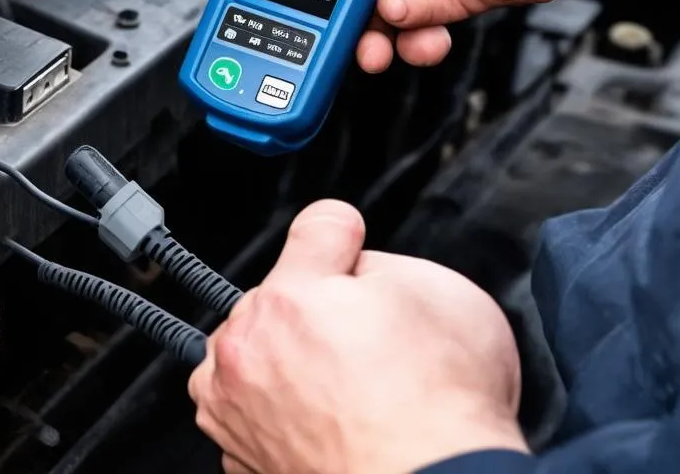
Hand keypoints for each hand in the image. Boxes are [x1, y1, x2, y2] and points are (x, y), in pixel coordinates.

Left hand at [189, 200, 528, 473]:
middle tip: (368, 343)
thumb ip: (378, 261)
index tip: (355, 248)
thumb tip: (355, 269)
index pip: (315, 227)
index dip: (348, 237)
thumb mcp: (442, 294)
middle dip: (317, 304)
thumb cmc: (444, 417)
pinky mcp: (239, 457)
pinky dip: (282, 408)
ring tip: (344, 386)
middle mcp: (247, 350)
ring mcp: (235, 409)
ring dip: (286, 353)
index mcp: (290, 298)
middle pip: (281, 292)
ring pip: (256, 347)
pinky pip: (255, 406)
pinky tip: (328, 421)